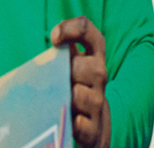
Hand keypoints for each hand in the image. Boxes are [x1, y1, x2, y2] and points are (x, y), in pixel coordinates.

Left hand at [51, 17, 110, 147]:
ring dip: (68, 98)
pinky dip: (75, 122)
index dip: (71, 29)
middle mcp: (99, 75)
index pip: (89, 31)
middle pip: (83, 65)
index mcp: (94, 56)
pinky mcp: (93, 125)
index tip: (54, 38)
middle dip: (68, 72)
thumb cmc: (78, 89)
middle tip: (58, 81)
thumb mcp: (73, 66)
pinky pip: (82, 122)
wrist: (93, 123)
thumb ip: (66, 51)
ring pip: (80, 93)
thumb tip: (56, 35)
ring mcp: (97, 100)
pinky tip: (72, 121)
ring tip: (62, 103)